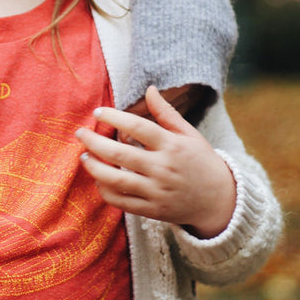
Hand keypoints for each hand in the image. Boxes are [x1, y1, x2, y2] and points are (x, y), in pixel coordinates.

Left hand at [76, 85, 236, 238]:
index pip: (137, 127)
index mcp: (172, 146)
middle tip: (80, 133)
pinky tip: (99, 180)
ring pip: (116, 180)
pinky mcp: (152, 211)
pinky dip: (106, 191)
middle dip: (94, 142)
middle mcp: (162, 169)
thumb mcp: (189, 133)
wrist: (220, 201)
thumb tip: (149, 88)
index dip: (115, 117)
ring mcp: (156, 192)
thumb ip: (166, 112)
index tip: (98, 111)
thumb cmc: (201, 161)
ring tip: (84, 157)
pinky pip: (122, 202)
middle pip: (120, 154)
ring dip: (95, 168)